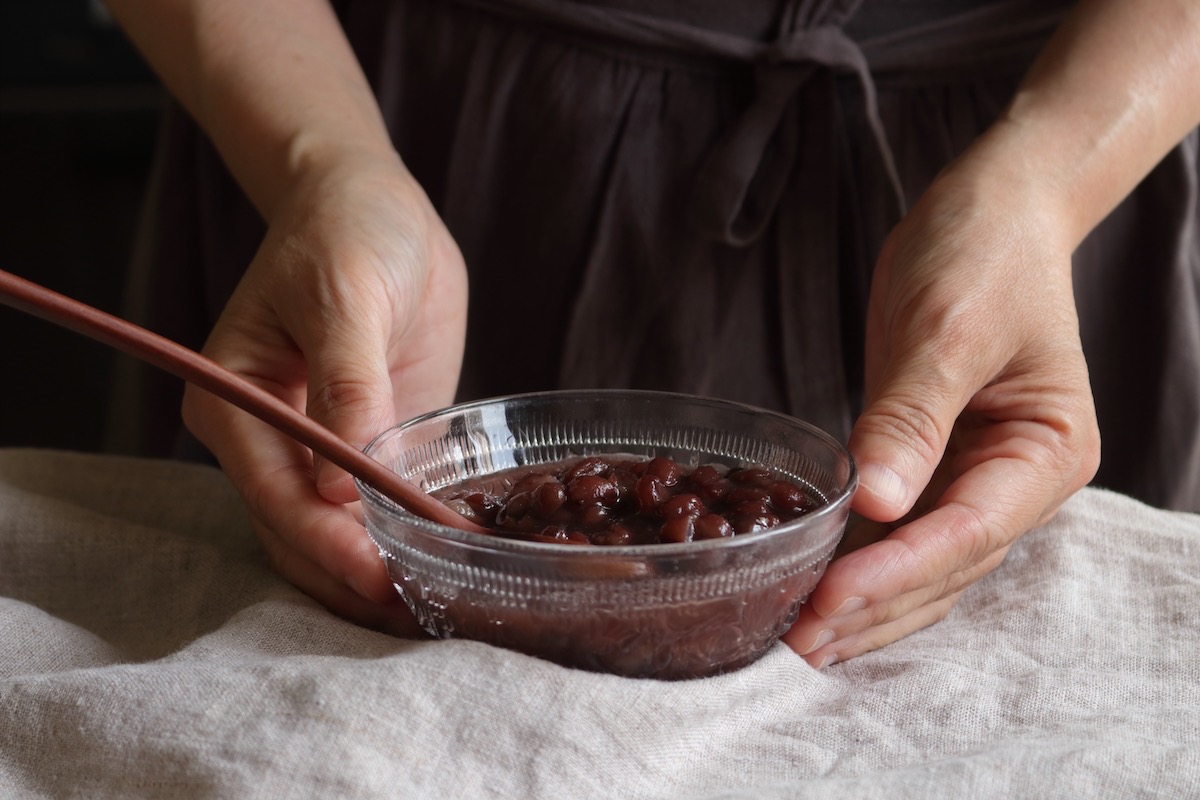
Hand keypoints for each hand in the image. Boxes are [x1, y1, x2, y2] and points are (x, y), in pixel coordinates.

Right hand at [181, 155, 467, 633]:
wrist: (371, 202)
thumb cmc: (345, 230)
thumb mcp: (346, 293)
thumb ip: (347, 383)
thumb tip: (342, 485)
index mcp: (234, 400)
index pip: (276, 495)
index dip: (328, 544)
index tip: (381, 579)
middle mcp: (264, 436)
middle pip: (297, 534)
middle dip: (351, 578)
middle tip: (419, 613)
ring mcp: (312, 448)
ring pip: (330, 538)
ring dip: (372, 576)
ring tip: (432, 610)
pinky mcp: (361, 446)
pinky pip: (372, 511)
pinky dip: (397, 543)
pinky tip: (440, 567)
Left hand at [782, 147, 1100, 666]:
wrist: (989, 214)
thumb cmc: (983, 255)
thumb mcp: (948, 328)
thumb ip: (911, 418)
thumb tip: (876, 503)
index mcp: (1046, 451)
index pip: (966, 532)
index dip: (894, 571)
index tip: (827, 600)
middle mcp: (1018, 481)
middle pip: (943, 567)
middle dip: (871, 608)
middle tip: (795, 644)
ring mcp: (976, 479)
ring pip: (920, 565)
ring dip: (862, 605)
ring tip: (796, 640)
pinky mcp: (933, 467)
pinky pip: (897, 532)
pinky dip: (857, 564)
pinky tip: (812, 591)